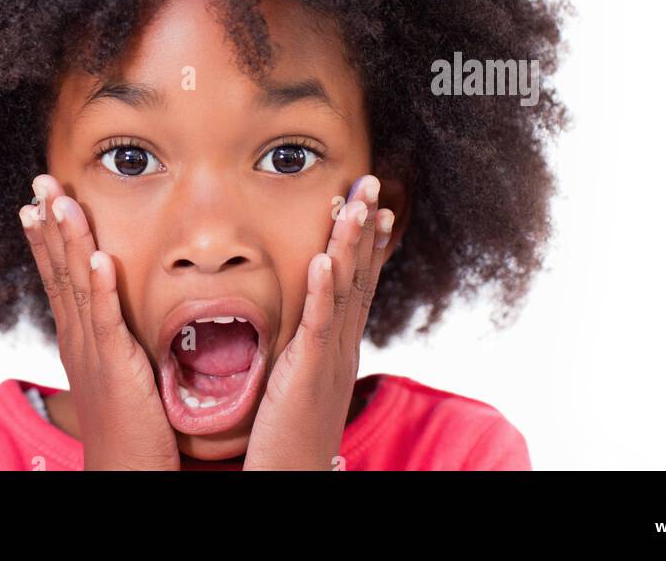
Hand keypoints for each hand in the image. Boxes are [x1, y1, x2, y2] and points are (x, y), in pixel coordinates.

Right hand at [19, 172, 181, 470]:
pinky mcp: (117, 366)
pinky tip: (99, 257)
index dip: (44, 238)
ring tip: (62, 201)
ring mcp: (93, 351)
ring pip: (78, 284)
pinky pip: (108, 319)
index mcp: (76, 337)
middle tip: (39, 182)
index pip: (56, 276)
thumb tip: (115, 303)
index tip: (34, 203)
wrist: (124, 471)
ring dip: (70, 240)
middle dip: (49, 223)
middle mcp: (77, 338)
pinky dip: (101, 287)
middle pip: (58, 270)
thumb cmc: (127, 424)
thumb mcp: (115, 368)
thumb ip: (112, 334)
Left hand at [242, 173, 394, 470]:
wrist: (292, 482)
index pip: (360, 284)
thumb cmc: (288, 437)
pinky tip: (322, 258)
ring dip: (349, 244)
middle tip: (372, 184)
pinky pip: (317, 325)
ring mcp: (329, 360)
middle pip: (360, 277)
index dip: (369, 244)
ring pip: (344, 291)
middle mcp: (343, 348)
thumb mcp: (301, 382)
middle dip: (366, 228)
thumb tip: (305, 320)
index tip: (377, 207)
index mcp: (340, 348)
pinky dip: (321, 289)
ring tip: (355, 204)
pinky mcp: (308, 374)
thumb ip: (306, 349)